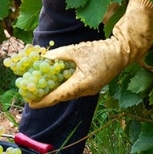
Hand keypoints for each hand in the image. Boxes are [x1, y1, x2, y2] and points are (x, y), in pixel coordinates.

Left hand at [29, 0, 152, 107]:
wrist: (122, 52)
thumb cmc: (101, 50)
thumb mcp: (77, 50)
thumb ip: (59, 54)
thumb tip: (44, 58)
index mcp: (81, 84)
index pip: (58, 96)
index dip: (43, 100)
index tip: (30, 103)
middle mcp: (85, 91)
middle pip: (61, 97)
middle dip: (46, 96)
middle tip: (31, 95)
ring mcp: (89, 90)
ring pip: (68, 93)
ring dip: (54, 91)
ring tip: (39, 88)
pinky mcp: (92, 85)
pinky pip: (74, 89)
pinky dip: (63, 86)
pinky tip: (55, 80)